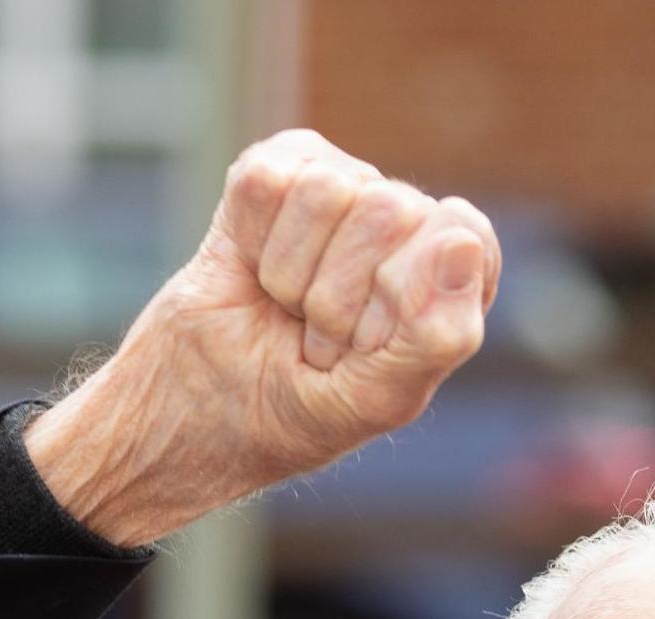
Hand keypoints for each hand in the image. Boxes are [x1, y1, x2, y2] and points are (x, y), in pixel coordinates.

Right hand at [27, 130, 501, 546]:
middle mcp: (404, 222)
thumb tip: (462, 241)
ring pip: (327, 191)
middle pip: (390, 210)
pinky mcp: (274, 170)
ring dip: (292, 277)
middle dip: (339, 297)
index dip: (405, 298)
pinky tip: (251, 271)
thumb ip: (436, 334)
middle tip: (316, 340)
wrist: (191, 412)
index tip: (367, 349)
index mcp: (451, 277)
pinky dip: (250, 242)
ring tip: (286, 311)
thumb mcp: (376, 398)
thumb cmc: (295, 412)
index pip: (461, 238)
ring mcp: (340, 188)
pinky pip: (269, 181)